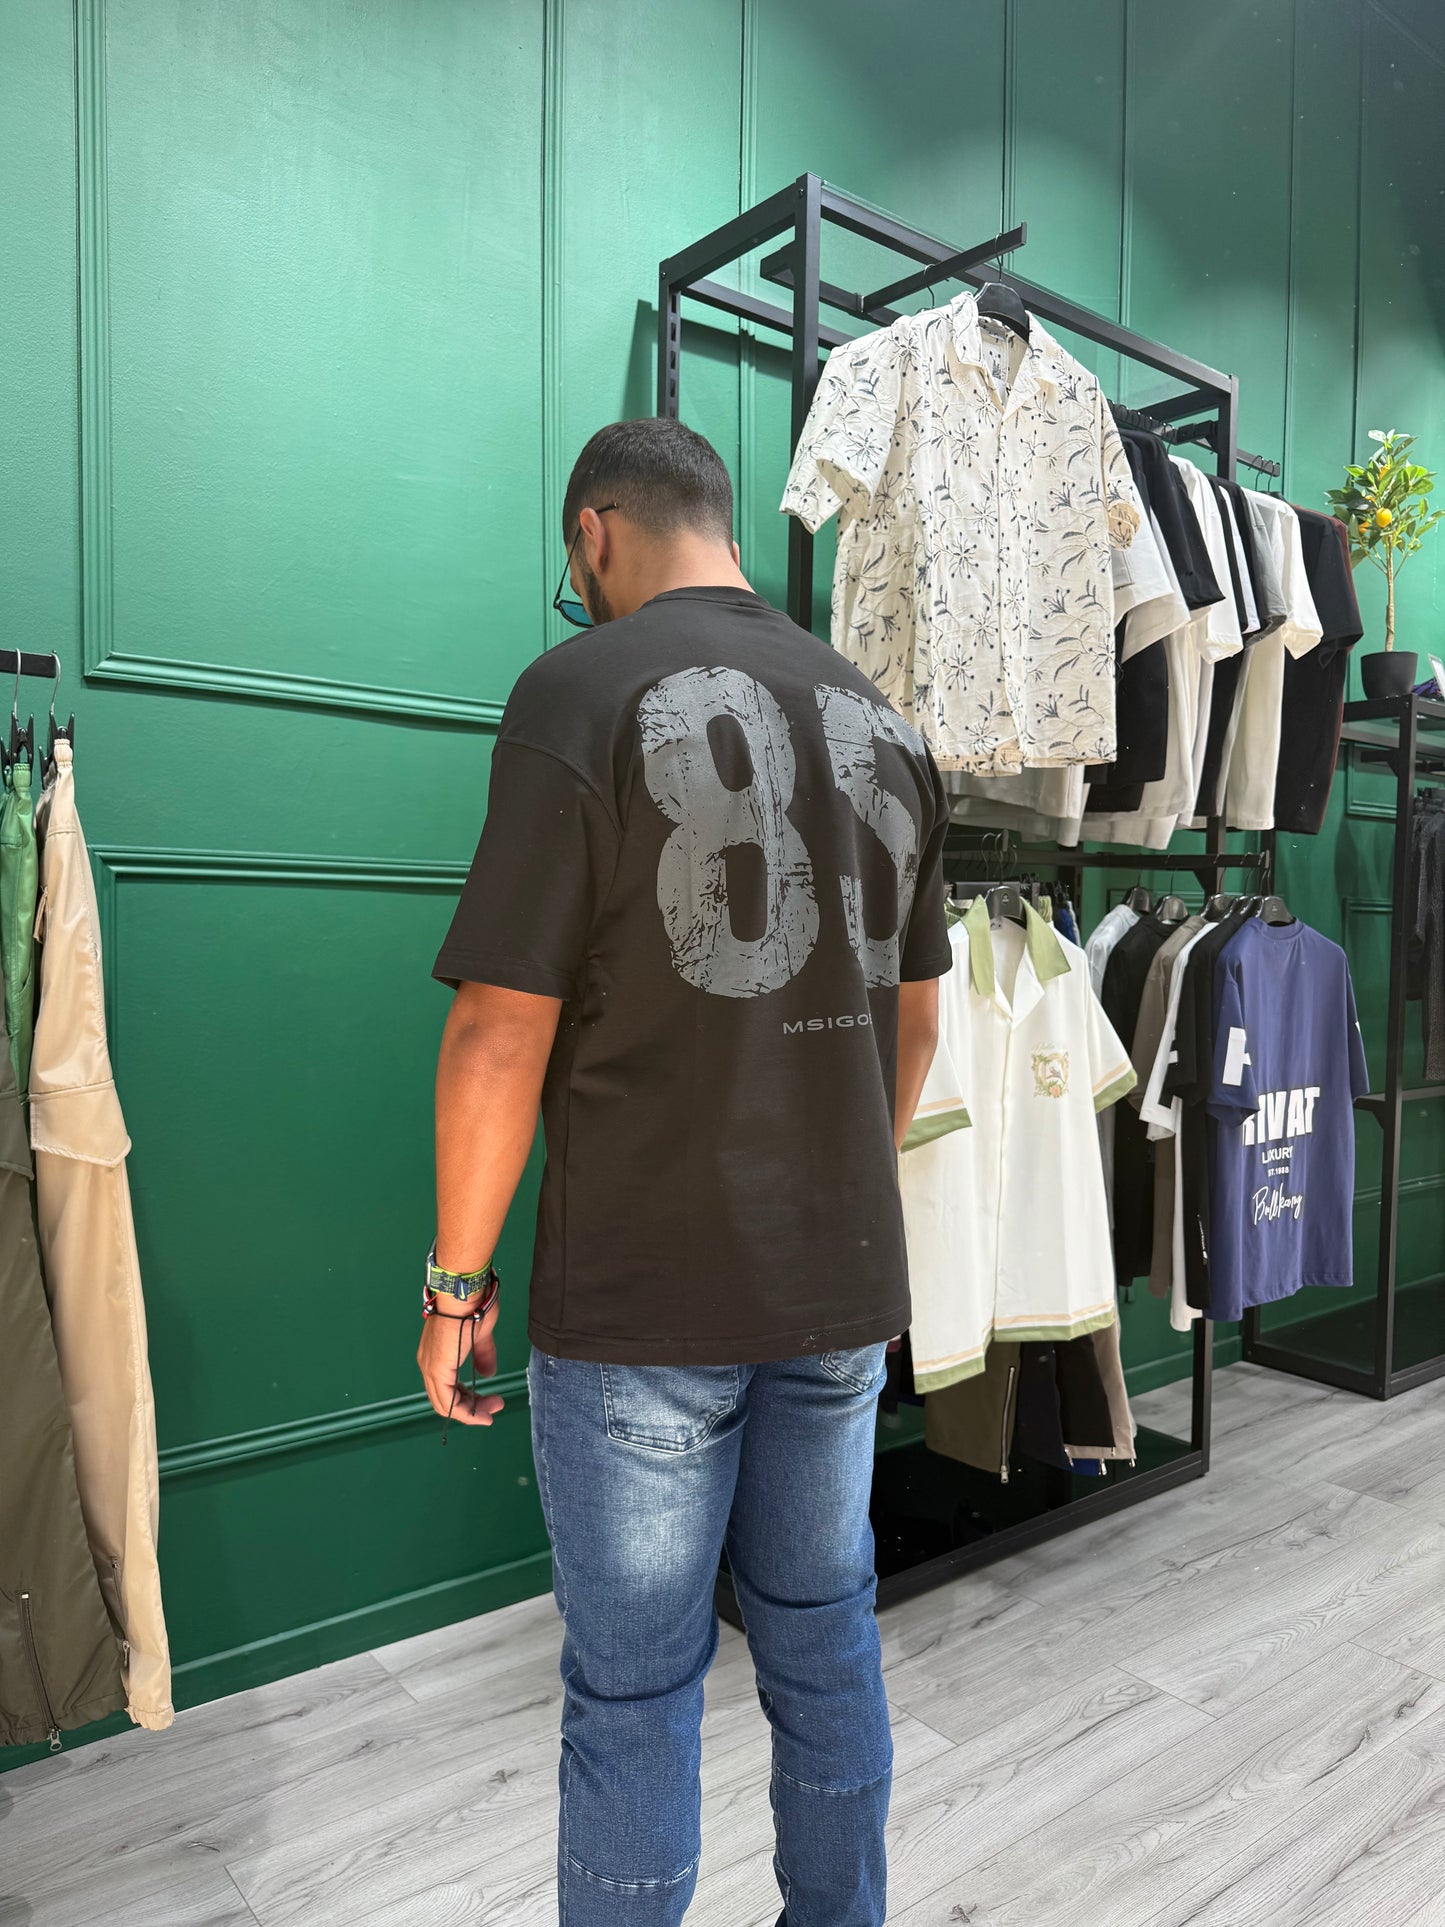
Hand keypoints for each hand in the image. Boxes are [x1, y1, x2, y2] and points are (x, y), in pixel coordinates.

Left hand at [417, 1299, 504, 1426]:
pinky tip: (481, 1413)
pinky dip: (465, 1412)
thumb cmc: (471, 1305)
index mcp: (437, 1354)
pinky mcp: (437, 1370)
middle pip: (446, 1399)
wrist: (464, 1293)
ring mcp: (430, 1367)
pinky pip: (448, 1401)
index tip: (489, 1402)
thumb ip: (482, 1355)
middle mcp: (428, 1363)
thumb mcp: (480, 1335)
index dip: (468, 1399)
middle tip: (493, 1408)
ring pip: (445, 1404)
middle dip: (472, 1408)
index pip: (447, 1387)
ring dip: (471, 1412)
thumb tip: (487, 1373)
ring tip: (492, 1411)